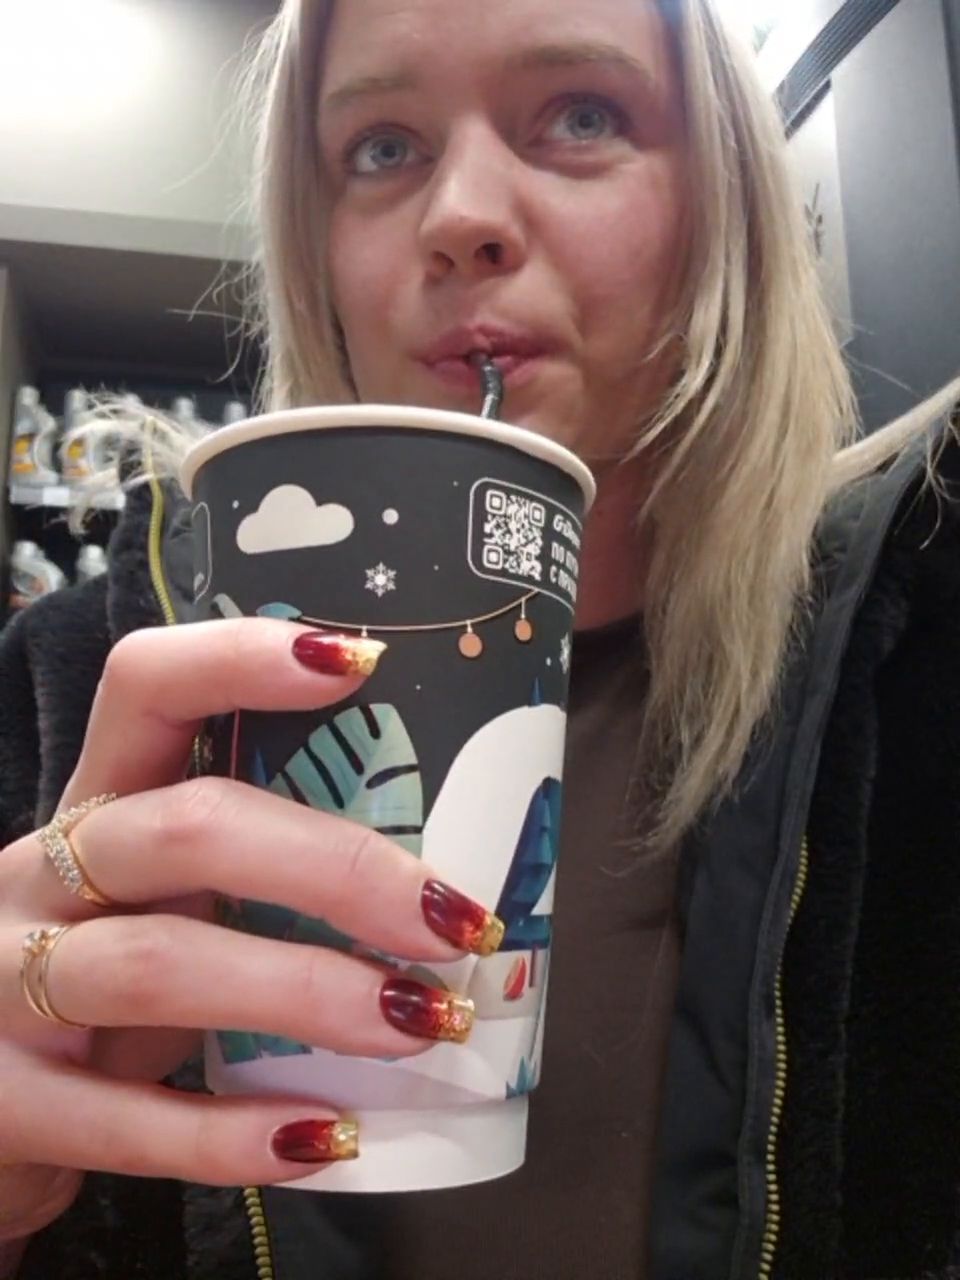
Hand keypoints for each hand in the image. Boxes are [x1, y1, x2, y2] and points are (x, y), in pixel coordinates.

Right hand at [0, 620, 497, 1242]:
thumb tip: (446, 887)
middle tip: (454, 921)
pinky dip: (232, 1133)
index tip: (362, 662)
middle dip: (336, 868)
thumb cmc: (106, 983)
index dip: (241, 658)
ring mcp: (3, 985)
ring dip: (309, 993)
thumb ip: (259, 874)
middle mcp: (42, 874)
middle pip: (188, 827)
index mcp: (97, 804)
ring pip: (161, 963)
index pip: (147, 686)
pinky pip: (122, 1119)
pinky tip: (328, 1137)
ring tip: (424, 1024)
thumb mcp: (162, 900)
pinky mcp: (3, 1105)